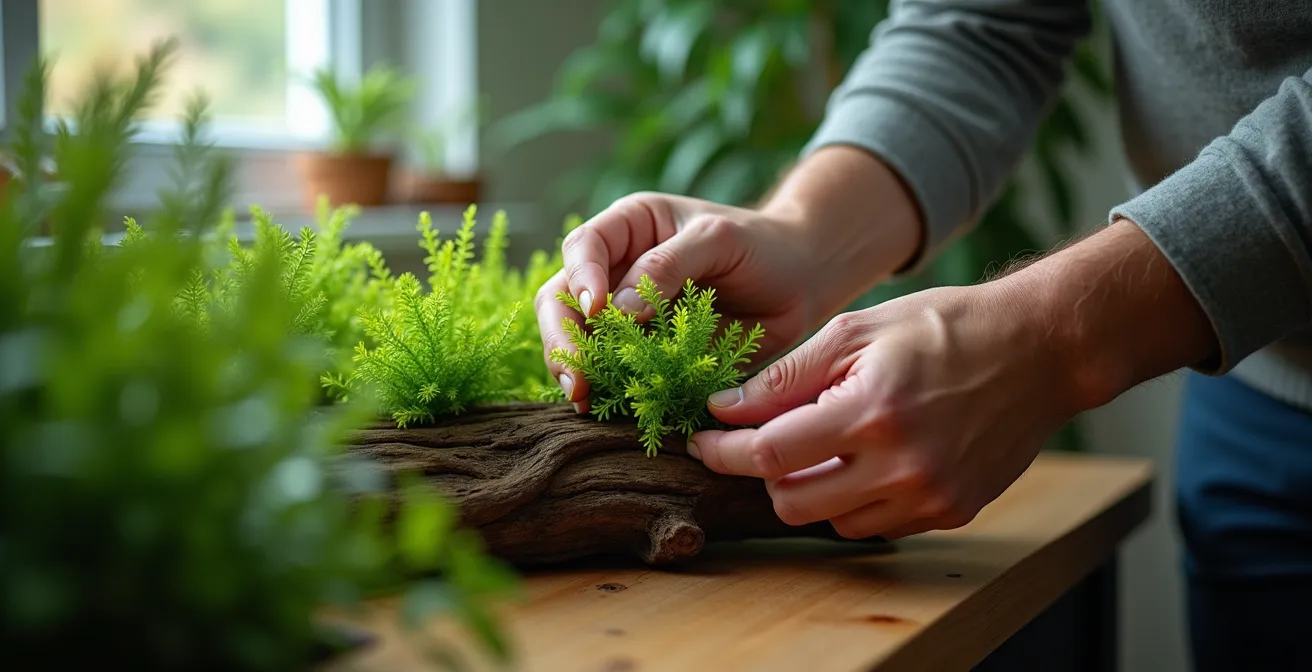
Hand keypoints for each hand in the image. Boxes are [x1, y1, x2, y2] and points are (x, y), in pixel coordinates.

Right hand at [535, 147, 927, 410]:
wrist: (801, 283)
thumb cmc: (763, 246)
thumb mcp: (719, 240)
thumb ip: (668, 266)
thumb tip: (618, 311)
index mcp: (629, 227)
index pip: (584, 247)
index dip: (580, 280)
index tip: (597, 312)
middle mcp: (616, 268)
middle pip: (562, 298)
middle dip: (564, 336)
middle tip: (577, 374)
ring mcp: (626, 314)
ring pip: (577, 338)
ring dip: (574, 367)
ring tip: (584, 397)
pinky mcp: (644, 352)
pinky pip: (611, 369)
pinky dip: (604, 388)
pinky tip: (603, 407)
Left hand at [685, 281, 1086, 539]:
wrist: (1040, 348)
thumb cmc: (945, 327)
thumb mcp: (858, 330)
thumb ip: (787, 375)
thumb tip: (725, 408)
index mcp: (871, 411)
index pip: (769, 453)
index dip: (723, 449)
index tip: (701, 439)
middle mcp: (902, 465)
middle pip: (791, 500)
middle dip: (764, 471)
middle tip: (763, 437)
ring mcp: (930, 496)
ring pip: (830, 519)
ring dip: (810, 486)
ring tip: (824, 441)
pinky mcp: (951, 512)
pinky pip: (875, 523)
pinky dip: (855, 498)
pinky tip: (865, 458)